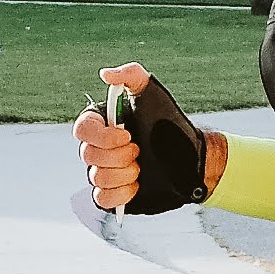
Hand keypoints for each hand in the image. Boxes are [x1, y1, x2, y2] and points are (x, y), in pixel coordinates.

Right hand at [80, 65, 215, 214]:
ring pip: (96, 178)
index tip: (127, 135)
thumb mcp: (155, 94)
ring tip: (142, 167)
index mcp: (102, 123)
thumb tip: (105, 74)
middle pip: (88, 155)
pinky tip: (137, 185)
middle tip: (140, 150)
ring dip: (124, 174)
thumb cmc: (171, 125)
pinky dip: (121, 194)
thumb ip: (132, 75)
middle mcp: (98, 147)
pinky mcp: (112, 194)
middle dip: (120, 156)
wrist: (192, 160)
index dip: (103, 137)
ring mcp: (104, 172)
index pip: (82, 129)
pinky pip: (101, 199)